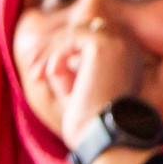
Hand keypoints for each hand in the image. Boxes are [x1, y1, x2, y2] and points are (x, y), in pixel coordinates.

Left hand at [43, 21, 151, 150]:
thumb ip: (66, 71)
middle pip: (82, 30)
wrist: (101, 134)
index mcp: (129, 57)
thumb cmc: (89, 119)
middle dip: (52, 45)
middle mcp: (130, 45)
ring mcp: (120, 42)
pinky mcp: (106, 44)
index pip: (91, 36)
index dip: (62, 48)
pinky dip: (55, 54)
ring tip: (35, 72)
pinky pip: (70, 37)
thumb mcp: (75, 90)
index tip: (39, 66)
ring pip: (74, 32)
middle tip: (32, 65)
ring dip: (49, 50)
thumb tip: (54, 58)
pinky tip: (49, 73)